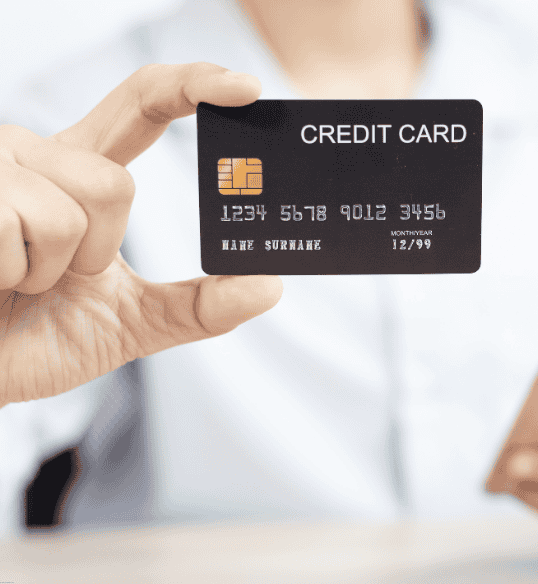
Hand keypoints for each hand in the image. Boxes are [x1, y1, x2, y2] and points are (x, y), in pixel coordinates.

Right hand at [0, 63, 282, 406]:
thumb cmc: (34, 340)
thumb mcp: (132, 323)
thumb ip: (199, 306)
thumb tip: (269, 286)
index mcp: (82, 172)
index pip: (143, 106)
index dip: (193, 85)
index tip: (245, 88)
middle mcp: (40, 154)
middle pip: (116, 184)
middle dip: (94, 252)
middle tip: (53, 279)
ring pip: (69, 212)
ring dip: (48, 271)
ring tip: (11, 279)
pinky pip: (17, 227)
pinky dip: (9, 274)